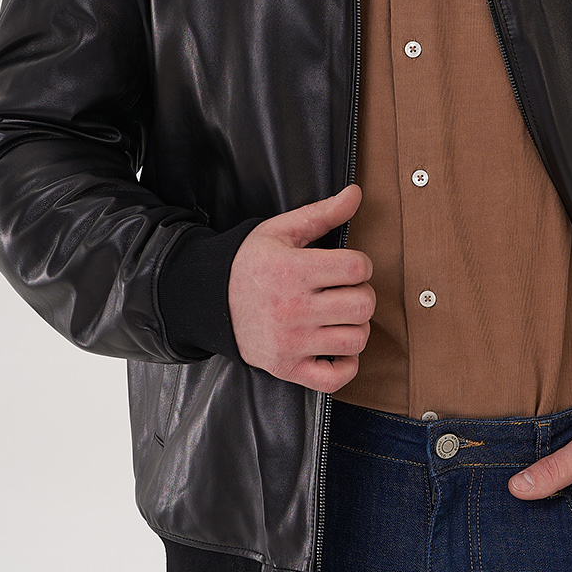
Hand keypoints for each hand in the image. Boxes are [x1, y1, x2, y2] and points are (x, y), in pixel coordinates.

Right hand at [227, 184, 374, 391]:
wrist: (209, 300)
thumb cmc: (250, 264)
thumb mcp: (281, 232)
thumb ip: (322, 213)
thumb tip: (356, 193)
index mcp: (292, 271)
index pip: (357, 267)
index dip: (361, 264)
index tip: (348, 266)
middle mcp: (292, 309)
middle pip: (362, 305)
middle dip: (362, 294)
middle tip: (346, 291)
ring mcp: (290, 342)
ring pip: (356, 340)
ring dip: (357, 326)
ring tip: (341, 316)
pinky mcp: (286, 367)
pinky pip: (335, 377)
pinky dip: (347, 365)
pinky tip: (337, 347)